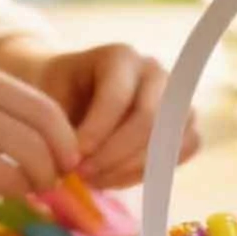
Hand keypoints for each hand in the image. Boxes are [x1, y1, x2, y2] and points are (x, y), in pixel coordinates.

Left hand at [35, 43, 198, 187]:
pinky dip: (150, 172)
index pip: (117, 97)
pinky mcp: (186, 124)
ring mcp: (176, 97)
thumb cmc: (60, 94)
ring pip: (168, 139)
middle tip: (84, 176)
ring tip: (97, 179)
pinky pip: (181, 152)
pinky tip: (117, 176)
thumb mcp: (50, 99)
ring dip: (131, 168)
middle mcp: (155, 71)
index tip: (72, 160)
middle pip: (148, 119)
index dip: (96, 133)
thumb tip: (72, 162)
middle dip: (114, 155)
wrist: (76, 93)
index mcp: (120, 56)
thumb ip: (60, 125)